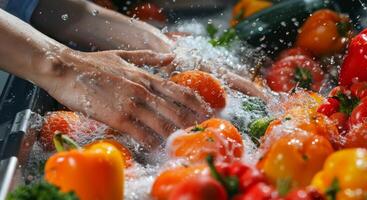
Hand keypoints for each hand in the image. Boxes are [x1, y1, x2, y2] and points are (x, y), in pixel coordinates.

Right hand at [43, 49, 211, 149]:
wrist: (66, 69)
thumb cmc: (93, 63)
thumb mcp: (124, 56)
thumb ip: (149, 57)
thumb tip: (171, 57)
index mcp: (146, 77)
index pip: (179, 92)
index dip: (196, 103)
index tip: (206, 112)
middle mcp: (144, 91)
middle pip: (176, 110)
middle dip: (191, 122)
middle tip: (201, 132)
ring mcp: (132, 105)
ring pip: (163, 124)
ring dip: (176, 134)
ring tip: (185, 142)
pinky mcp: (118, 118)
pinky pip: (142, 134)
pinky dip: (153, 143)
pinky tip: (159, 148)